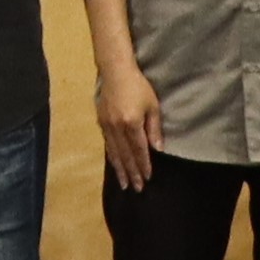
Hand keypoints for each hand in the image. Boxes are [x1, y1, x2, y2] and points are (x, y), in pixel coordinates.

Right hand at [95, 60, 161, 191]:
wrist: (115, 71)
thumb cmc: (138, 86)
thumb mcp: (152, 105)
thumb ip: (154, 128)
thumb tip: (157, 149)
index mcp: (132, 123)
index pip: (139, 149)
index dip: (144, 165)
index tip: (147, 178)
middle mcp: (117, 128)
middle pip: (126, 155)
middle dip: (132, 173)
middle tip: (136, 188)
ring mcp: (107, 126)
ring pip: (114, 152)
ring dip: (120, 169)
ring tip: (123, 183)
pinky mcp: (101, 122)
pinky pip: (107, 144)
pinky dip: (112, 157)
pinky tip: (115, 164)